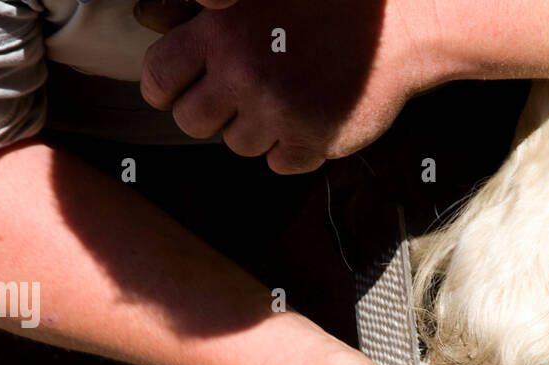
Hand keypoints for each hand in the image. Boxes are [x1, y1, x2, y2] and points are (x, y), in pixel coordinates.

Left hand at [139, 0, 440, 172]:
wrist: (405, 24)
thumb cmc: (326, 1)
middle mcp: (243, 70)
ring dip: (254, 130)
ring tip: (284, 99)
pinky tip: (310, 116)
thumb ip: (194, 5)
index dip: (166, 89)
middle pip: (191, 122)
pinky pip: (278, 164)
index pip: (158, 77)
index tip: (185, 88)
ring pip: (235, 146)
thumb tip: (144, 18)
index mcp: (221, 29)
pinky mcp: (313, 139)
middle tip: (238, 97)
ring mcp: (279, 109)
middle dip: (210, 114)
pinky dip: (290, 149)